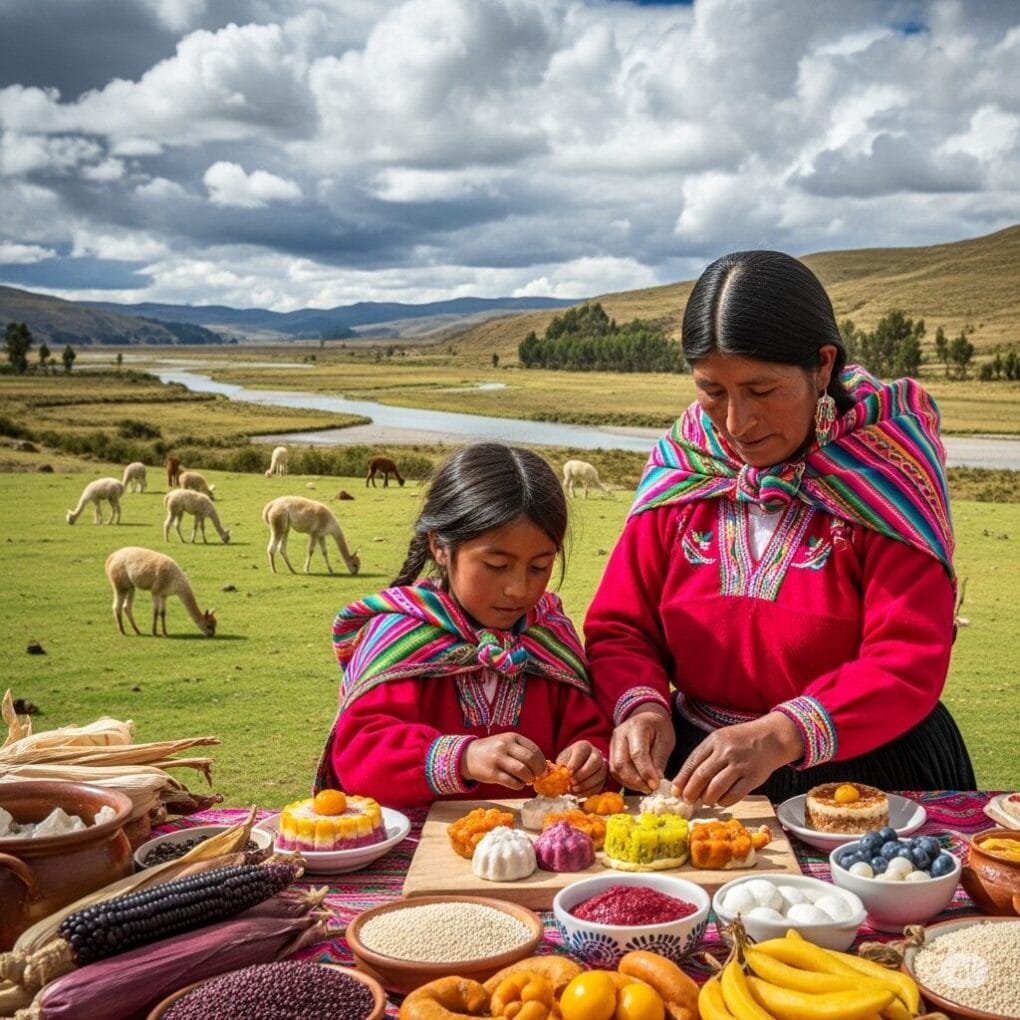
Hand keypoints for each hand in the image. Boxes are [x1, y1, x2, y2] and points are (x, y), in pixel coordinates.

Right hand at [461, 732, 546, 789]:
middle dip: (538, 771)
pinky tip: (519, 785)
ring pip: (522, 770)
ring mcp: (497, 758)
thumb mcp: (507, 745)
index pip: (534, 749)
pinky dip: (519, 785)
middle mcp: (505, 745)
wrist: (468, 756)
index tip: (545, 770)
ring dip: (529, 778)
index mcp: (512, 737)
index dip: (542, 761)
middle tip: (539, 777)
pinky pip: (511, 781)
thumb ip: (522, 752)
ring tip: (528, 781)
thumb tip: (543, 766)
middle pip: (529, 759)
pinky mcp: (491, 772)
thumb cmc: (493, 751)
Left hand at [557, 741, 607, 796]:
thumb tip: (560, 773)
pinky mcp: (604, 779)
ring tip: (574, 789)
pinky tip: (579, 794)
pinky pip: (600, 786)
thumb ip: (562, 765)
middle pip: (595, 761)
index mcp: (584, 746)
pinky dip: (588, 791)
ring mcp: (602, 767)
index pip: (582, 751)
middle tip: (572, 781)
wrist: (577, 766)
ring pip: (599, 775)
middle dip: (583, 773)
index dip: (576, 760)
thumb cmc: (568, 761)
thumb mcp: (563, 759)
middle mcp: (596, 754)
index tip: (569, 769)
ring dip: (586, 784)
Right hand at [608, 707, 674, 793]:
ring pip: (615, 769)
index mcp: (636, 727)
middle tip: (650, 789)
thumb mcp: (665, 741)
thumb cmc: (659, 728)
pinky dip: (625, 780)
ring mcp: (613, 742)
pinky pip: (614, 770)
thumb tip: (656, 783)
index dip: (646, 772)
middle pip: (621, 763)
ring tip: (645, 787)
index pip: (637, 754)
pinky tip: (638, 783)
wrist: (647, 716)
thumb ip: (659, 761)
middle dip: (636, 781)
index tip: (655, 785)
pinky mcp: (611, 751)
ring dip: (630, 782)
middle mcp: (620, 734)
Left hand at [671, 713, 803, 806]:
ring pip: (716, 788)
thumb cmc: (741, 740)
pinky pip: (734, 795)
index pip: (692, 762)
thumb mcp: (720, 739)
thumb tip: (688, 780)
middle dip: (691, 792)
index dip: (682, 779)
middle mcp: (726, 752)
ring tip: (705, 801)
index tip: (676, 791)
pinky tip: (721, 801)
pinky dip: (724, 802)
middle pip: (702, 776)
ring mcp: (740, 765)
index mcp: (714, 741)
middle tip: (687, 800)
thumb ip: (705, 756)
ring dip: (707, 798)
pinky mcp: (753, 777)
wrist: (771, 738)